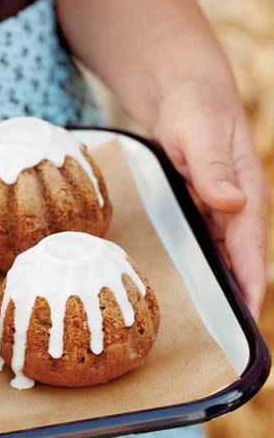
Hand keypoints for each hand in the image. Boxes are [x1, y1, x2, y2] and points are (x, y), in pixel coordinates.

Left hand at [152, 78, 270, 317]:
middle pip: (241, 265)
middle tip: (228, 344)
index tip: (248, 319)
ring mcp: (223, 212)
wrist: (186, 93)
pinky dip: (203, 272)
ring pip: (224, 261)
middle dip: (238, 301)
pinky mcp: (204, 212)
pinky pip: (207, 249)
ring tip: (209, 333)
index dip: (251, 286)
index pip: (252, 251)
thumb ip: (212, 168)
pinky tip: (190, 295)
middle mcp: (239, 210)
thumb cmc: (197, 108)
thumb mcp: (201, 131)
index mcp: (247, 196)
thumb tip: (231, 203)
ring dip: (221, 292)